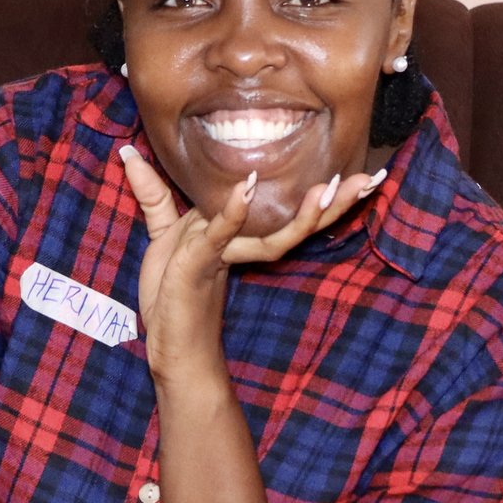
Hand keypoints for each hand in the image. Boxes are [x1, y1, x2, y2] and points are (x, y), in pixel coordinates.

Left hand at [118, 145, 386, 385]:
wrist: (168, 349)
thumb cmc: (170, 299)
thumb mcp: (163, 238)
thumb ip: (154, 196)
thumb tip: (129, 154)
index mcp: (243, 239)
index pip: (289, 212)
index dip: (324, 196)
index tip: (357, 175)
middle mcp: (245, 249)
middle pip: (298, 222)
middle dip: (338, 203)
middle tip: (372, 179)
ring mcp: (226, 258)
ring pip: (277, 235)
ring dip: (308, 213)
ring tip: (335, 187)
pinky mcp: (199, 265)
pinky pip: (219, 235)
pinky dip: (232, 212)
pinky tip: (249, 187)